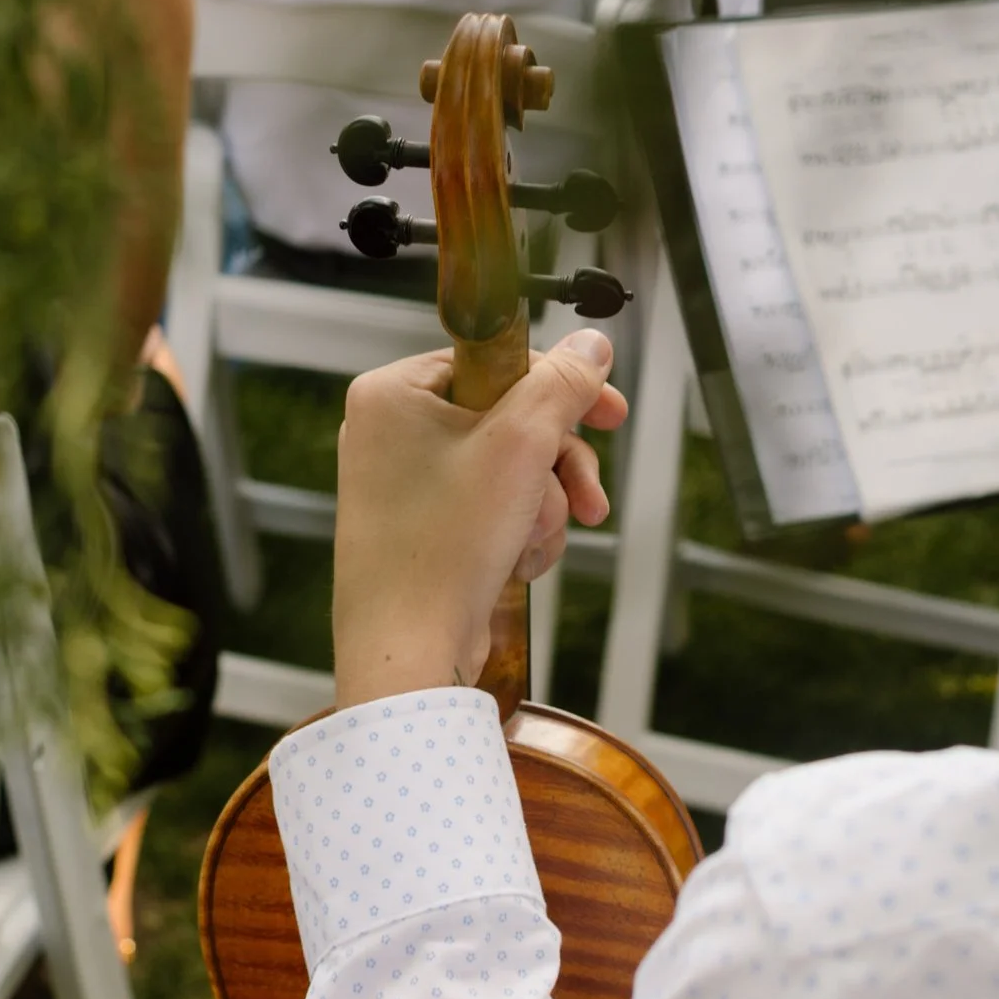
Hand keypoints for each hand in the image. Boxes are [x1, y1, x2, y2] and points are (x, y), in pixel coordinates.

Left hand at [333, 330, 627, 705]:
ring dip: (542, 505)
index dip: (560, 388)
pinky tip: (517, 562)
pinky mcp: (421, 527)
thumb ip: (562, 385)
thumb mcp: (520, 446)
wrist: (409, 652)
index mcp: (393, 393)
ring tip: (536, 539)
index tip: (609, 413)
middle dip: (555, 465)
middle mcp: (390, 432)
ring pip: (509, 468)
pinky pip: (490, 507)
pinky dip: (518, 532)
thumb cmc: (443, 549)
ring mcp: (403, 482)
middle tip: (586, 495)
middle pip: (510, 418)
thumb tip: (590, 346)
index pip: (497, 360)